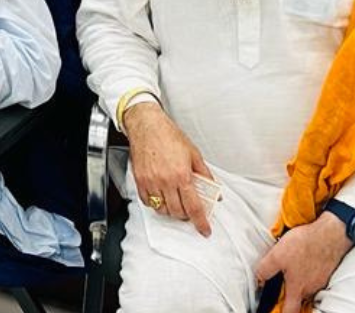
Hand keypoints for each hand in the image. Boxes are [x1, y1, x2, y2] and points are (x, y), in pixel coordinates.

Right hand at [124, 101, 213, 235]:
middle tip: (189, 209)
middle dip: (186, 215)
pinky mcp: (140, 180)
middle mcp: (166, 181)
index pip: (194, 207)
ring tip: (175, 202)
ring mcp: (151, 181)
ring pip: (162, 209)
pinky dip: (155, 204)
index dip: (201, 222)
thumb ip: (204, 174)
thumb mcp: (193, 153)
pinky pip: (148, 202)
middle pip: (178, 212)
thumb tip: (214, 190)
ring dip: (171, 210)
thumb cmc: (168, 135)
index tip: (204, 229)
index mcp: (182, 174)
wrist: (146, 124)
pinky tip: (160, 196)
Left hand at [255, 213, 351, 312]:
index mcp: (298, 289)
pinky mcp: (325, 271)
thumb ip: (265, 270)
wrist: (329, 235)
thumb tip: (258, 280)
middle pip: (298, 299)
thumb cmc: (304, 245)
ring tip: (290, 269)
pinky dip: (306, 273)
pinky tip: (302, 261)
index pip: (290, 311)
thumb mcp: (277, 255)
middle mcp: (311, 289)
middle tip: (280, 285)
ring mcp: (320, 281)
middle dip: (289, 295)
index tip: (275, 310)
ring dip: (298, 283)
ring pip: (306, 288)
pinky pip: (313, 277)